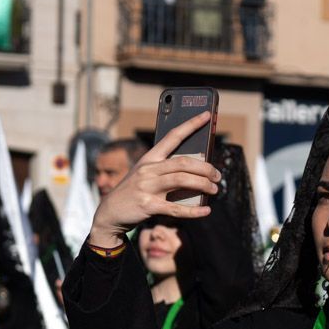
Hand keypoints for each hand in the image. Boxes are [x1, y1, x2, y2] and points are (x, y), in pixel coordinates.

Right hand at [87, 113, 218, 249]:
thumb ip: (166, 171)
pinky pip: (176, 208)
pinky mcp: (148, 205)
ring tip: (215, 189)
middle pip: (183, 162)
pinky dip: (194, 210)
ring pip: (181, 180)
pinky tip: (206, 210)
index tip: (207, 115)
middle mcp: (148, 169)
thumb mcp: (146, 175)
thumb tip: (197, 173)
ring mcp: (147, 187)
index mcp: (149, 158)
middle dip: (205, 168)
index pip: (173, 136)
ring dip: (203, 184)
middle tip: (217, 175)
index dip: (191, 124)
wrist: (110, 213)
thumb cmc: (134, 192)